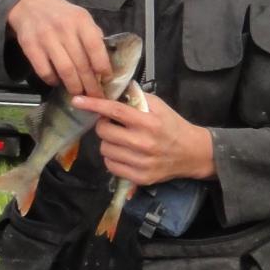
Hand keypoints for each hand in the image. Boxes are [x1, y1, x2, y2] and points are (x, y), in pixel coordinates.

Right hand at [6, 0, 109, 96]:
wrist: (29, 6)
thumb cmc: (61, 15)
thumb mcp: (81, 17)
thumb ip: (93, 36)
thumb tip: (104, 61)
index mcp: (80, 20)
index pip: (95, 48)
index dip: (103, 67)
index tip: (107, 79)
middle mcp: (64, 28)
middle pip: (81, 64)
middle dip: (90, 84)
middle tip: (95, 95)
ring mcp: (46, 38)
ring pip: (65, 70)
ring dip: (74, 86)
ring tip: (79, 93)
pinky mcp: (30, 47)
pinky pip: (45, 71)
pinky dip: (53, 81)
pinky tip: (58, 82)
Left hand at [72, 92, 216, 184]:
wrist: (192, 153)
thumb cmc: (173, 126)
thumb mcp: (160, 107)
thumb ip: (137, 98)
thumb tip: (113, 91)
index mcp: (148, 122)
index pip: (115, 111)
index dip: (94, 104)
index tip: (77, 100)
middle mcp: (143, 143)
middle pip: (104, 131)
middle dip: (104, 125)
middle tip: (114, 125)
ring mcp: (141, 163)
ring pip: (105, 150)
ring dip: (109, 143)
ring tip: (121, 141)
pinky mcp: (139, 177)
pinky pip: (111, 166)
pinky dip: (113, 159)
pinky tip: (124, 154)